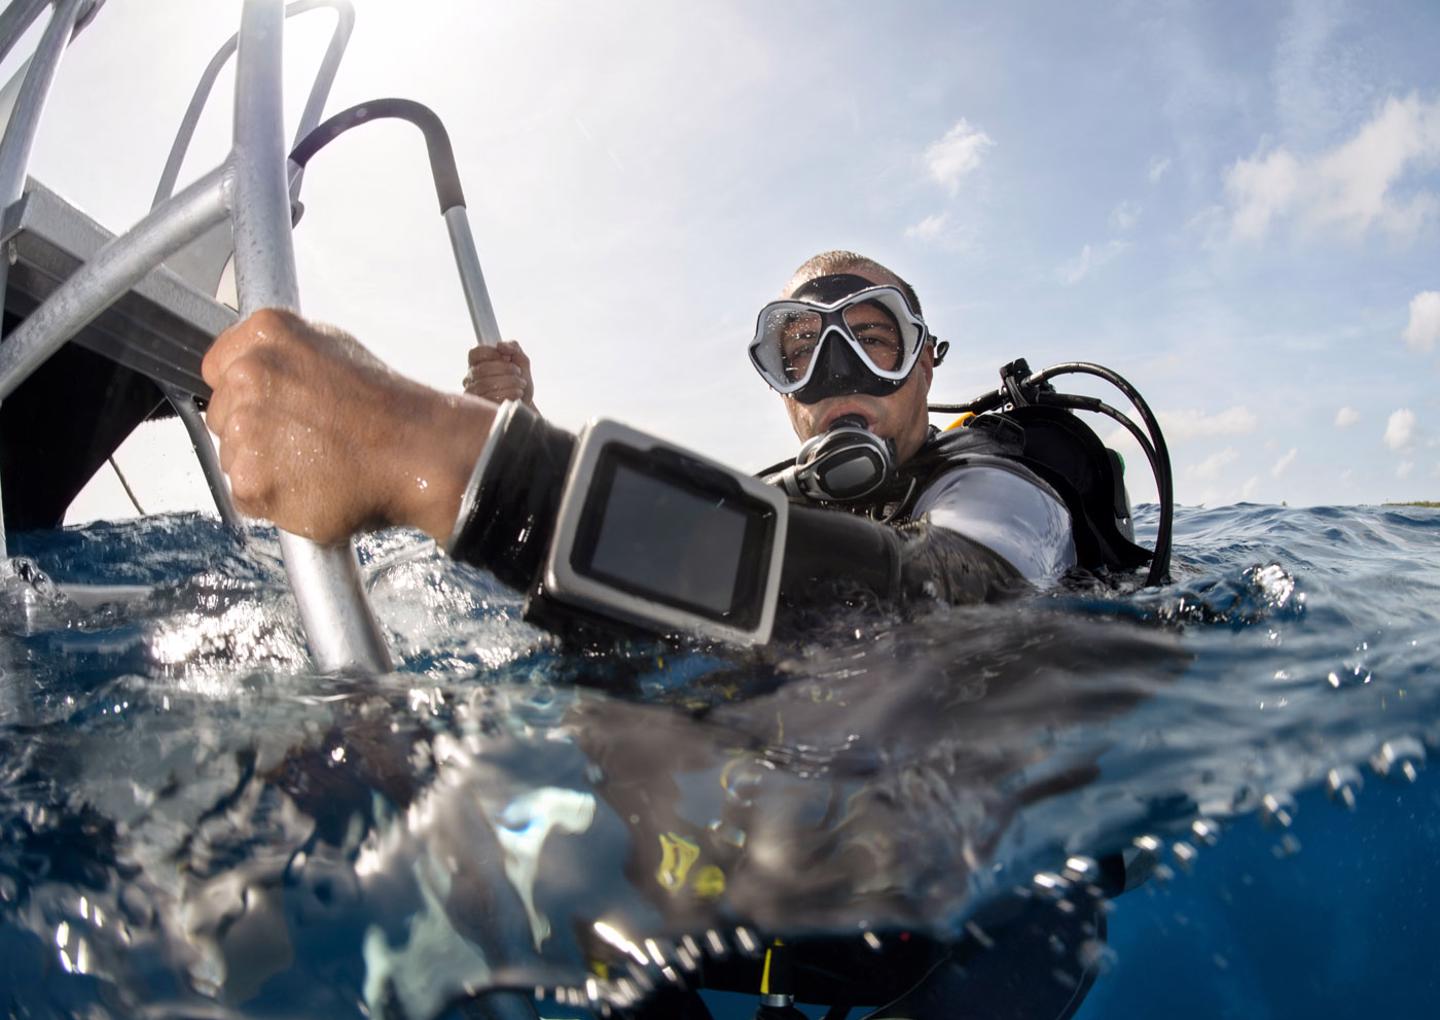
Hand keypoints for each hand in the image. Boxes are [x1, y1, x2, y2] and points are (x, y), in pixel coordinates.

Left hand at [203, 308, 496, 543]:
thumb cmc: (387, 407)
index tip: (276, 409)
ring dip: (265, 468)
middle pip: (221, 416)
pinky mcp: (252, 479)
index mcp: (265, 334)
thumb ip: (284, 356)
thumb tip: (257, 370)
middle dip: (254, 432)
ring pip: (232, 458)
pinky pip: (246, 497)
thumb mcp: (332, 349)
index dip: (247, 395)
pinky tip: (311, 487)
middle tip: (305, 442)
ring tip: (315, 465)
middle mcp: (247, 374)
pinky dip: (274, 502)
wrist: (419, 452)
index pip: (217, 369)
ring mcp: (246, 428)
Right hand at [463, 340, 536, 410]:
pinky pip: (490, 398)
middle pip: (483, 368)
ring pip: (486, 383)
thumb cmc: (519, 382)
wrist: (525, 404)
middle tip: (519, 373)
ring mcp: (473, 393)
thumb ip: (513, 348)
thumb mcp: (521, 361)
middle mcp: (471, 378)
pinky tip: (518, 393)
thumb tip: (500, 345)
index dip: (491, 353)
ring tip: (521, 384)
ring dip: (510, 382)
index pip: (475, 353)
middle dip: (506, 369)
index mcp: (478, 363)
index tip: (507, 357)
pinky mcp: (480, 408)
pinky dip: (509, 393)